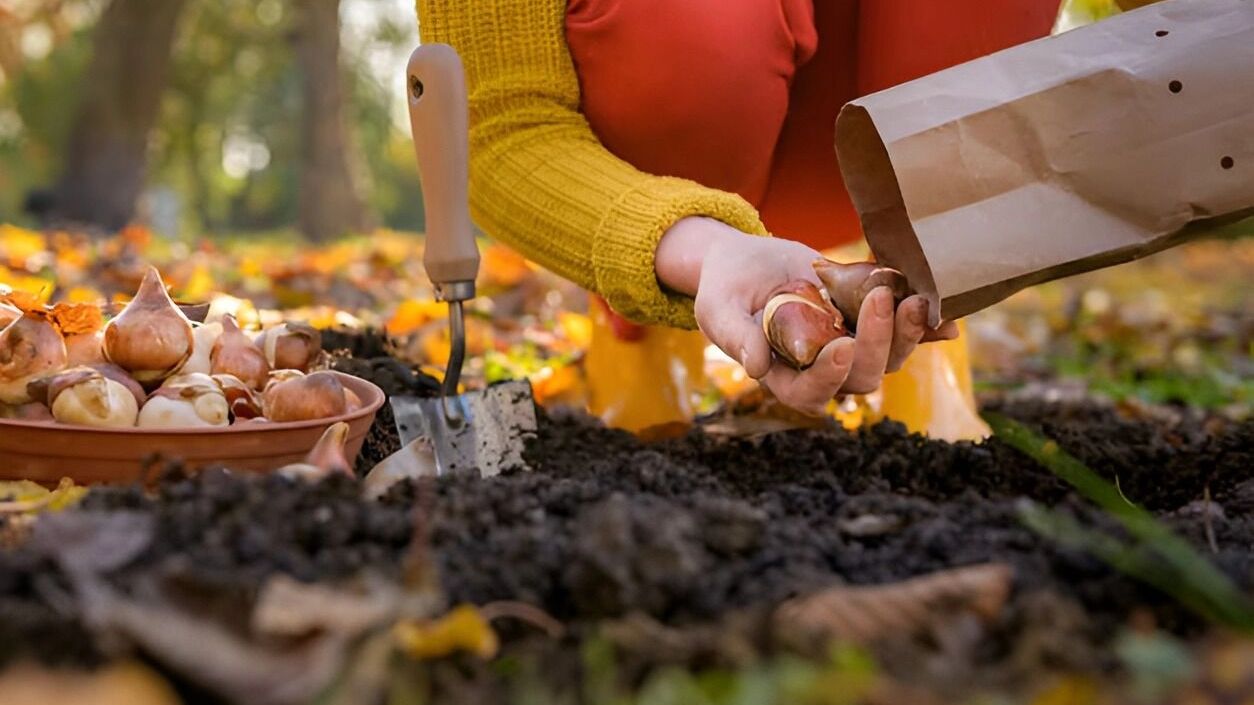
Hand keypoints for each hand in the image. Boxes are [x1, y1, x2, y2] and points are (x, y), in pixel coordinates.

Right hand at [655, 217, 956, 415]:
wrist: (748, 262)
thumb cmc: (725, 289)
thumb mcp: (719, 308)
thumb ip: (735, 336)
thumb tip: (757, 366)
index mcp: (783, 376)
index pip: (809, 393)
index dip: (829, 378)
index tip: (842, 347)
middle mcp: (822, 369)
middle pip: (861, 378)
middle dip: (877, 344)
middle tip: (881, 301)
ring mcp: (850, 346)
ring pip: (889, 358)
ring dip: (906, 334)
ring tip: (914, 298)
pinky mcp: (868, 321)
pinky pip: (904, 332)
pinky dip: (927, 328)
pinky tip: (948, 320)